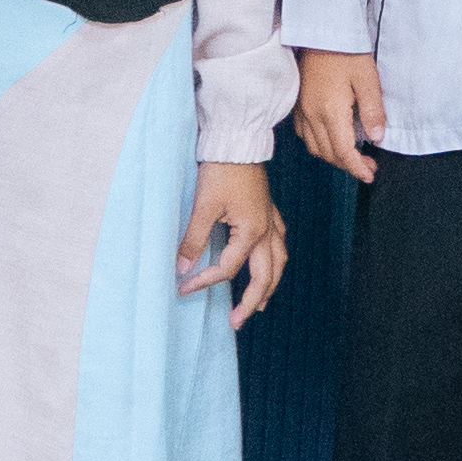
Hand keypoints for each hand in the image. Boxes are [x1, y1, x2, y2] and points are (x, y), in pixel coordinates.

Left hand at [181, 160, 289, 323]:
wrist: (237, 139)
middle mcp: (267, 230)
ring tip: (260, 303)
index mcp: (251, 232)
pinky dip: (277, 256)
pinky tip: (272, 258)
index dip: (204, 281)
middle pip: (265, 275)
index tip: (183, 287)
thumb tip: (181, 268)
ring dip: (270, 283)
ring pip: (278, 260)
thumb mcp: (203, 206)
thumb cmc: (222, 169)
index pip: (227, 269)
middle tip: (236, 321)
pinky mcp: (268, 209)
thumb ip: (194, 240)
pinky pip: (280, 240)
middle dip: (252, 301)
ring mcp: (271, 219)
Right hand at [292, 47, 384, 184]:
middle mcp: (312, 115)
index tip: (370, 175)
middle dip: (348, 165)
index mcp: (331, 111)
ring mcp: (302, 110)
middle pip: (328, 154)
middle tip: (368, 167)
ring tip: (352, 156)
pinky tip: (331, 139)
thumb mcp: (367, 79)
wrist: (320, 31)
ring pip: (314, 147)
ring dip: (333, 157)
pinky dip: (319, 144)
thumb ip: (373, 111)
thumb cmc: (346, 51)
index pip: (343, 152)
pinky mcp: (297, 103)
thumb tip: (376, 138)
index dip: (357, 168)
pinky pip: (304, 134)